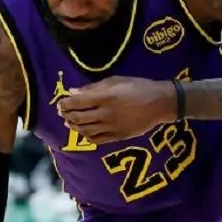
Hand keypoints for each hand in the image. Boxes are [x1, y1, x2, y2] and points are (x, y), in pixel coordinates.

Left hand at [55, 76, 175, 144]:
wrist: (160, 103)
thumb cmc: (138, 87)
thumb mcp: (115, 81)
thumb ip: (93, 87)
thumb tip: (73, 91)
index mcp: (106, 97)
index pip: (77, 103)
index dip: (65, 104)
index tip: (60, 103)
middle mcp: (107, 114)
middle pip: (78, 118)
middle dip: (66, 115)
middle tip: (62, 112)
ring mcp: (112, 127)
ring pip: (85, 131)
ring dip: (74, 126)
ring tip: (70, 122)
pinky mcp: (118, 137)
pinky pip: (97, 140)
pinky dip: (87, 136)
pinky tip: (85, 131)